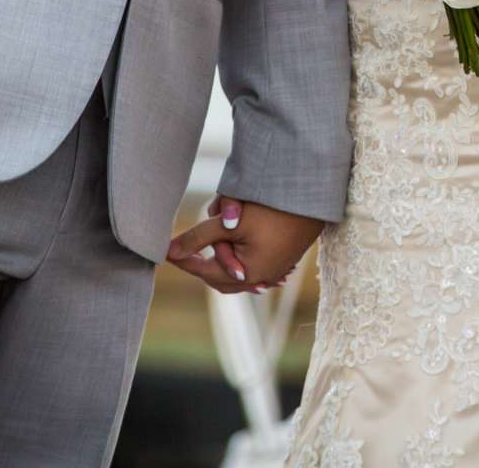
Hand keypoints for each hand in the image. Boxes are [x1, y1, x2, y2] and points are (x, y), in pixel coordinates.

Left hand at [166, 196, 322, 294]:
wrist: (314, 200)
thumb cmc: (272, 210)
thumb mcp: (231, 223)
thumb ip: (198, 237)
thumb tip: (168, 251)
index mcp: (246, 274)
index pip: (205, 271)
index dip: (183, 260)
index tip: (164, 252)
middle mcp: (261, 278)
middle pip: (220, 279)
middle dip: (202, 264)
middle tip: (183, 252)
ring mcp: (273, 271)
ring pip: (236, 274)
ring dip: (221, 260)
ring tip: (207, 248)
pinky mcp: (281, 261)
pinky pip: (251, 267)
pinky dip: (237, 258)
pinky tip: (234, 247)